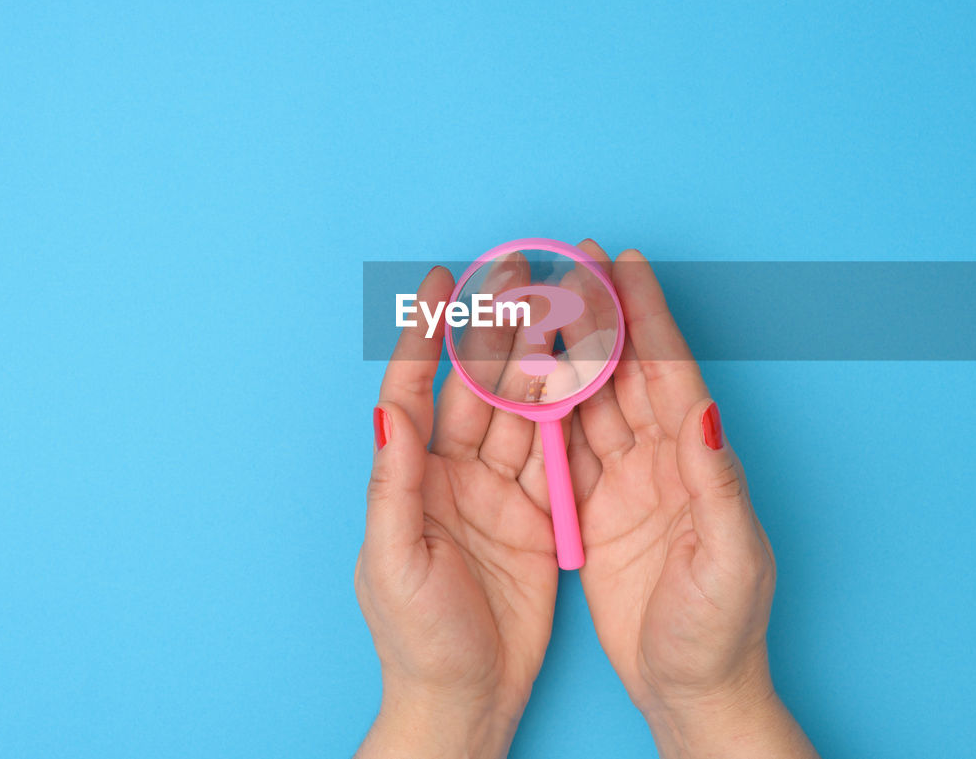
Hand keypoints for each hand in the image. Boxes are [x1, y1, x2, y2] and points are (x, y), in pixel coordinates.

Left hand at [355, 266, 557, 758]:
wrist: (465, 702)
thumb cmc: (417, 639)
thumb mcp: (395, 562)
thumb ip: (394, 483)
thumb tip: (387, 408)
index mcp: (412, 480)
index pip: (415, 390)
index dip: (426, 334)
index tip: (443, 282)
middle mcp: (454, 476)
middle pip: (478, 388)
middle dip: (498, 330)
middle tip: (522, 274)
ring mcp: (501, 494)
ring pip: (524, 412)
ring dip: (542, 360)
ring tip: (562, 306)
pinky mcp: (541, 517)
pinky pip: (559, 455)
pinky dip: (574, 414)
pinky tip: (588, 372)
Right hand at [569, 244, 817, 758]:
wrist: (692, 692)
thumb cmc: (722, 634)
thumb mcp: (729, 561)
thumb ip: (718, 486)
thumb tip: (708, 416)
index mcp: (699, 462)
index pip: (669, 373)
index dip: (648, 316)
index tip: (624, 263)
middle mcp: (665, 460)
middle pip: (627, 372)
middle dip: (601, 315)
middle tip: (571, 261)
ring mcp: (628, 482)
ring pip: (592, 400)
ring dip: (568, 350)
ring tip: (540, 301)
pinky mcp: (597, 510)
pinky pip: (567, 447)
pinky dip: (545, 408)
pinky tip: (523, 376)